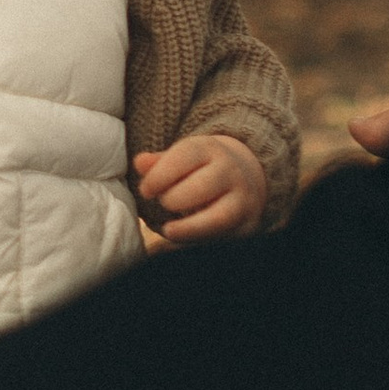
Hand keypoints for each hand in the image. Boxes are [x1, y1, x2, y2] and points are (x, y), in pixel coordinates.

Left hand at [134, 132, 266, 242]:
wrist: (246, 175)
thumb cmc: (201, 168)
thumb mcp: (182, 158)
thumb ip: (158, 162)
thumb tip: (140, 163)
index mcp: (211, 149)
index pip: (186, 156)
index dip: (160, 175)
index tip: (145, 191)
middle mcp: (231, 172)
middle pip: (203, 186)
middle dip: (175, 198)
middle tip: (163, 203)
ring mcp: (243, 199)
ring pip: (219, 216)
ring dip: (190, 227)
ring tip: (168, 231)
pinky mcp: (248, 224)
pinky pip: (226, 235)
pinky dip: (202, 239)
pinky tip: (184, 239)